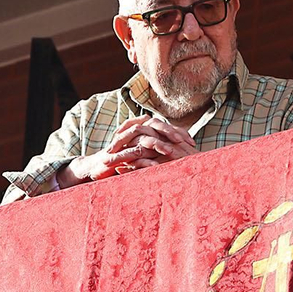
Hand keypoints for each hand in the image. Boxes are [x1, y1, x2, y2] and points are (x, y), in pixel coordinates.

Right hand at [59, 116, 197, 186]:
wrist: (100, 166)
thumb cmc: (125, 159)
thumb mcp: (145, 153)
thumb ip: (159, 146)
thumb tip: (181, 146)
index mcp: (142, 129)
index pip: (164, 126)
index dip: (178, 132)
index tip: (192, 142)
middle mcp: (134, 131)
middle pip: (155, 125)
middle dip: (171, 133)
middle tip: (184, 142)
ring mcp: (126, 140)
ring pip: (144, 136)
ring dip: (158, 144)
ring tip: (171, 151)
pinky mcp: (118, 151)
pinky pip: (132, 151)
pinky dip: (144, 157)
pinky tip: (154, 163)